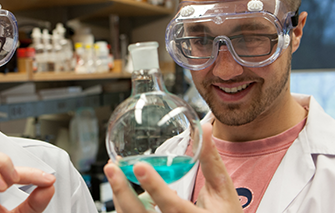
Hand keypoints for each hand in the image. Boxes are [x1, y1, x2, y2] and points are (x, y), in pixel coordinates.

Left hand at [103, 128, 241, 212]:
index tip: (139, 167)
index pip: (173, 207)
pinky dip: (126, 205)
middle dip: (122, 192)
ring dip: (120, 196)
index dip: (155, 187)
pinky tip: (127, 190)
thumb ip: (211, 161)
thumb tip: (204, 129)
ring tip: (114, 172)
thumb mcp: (223, 190)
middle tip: (111, 168)